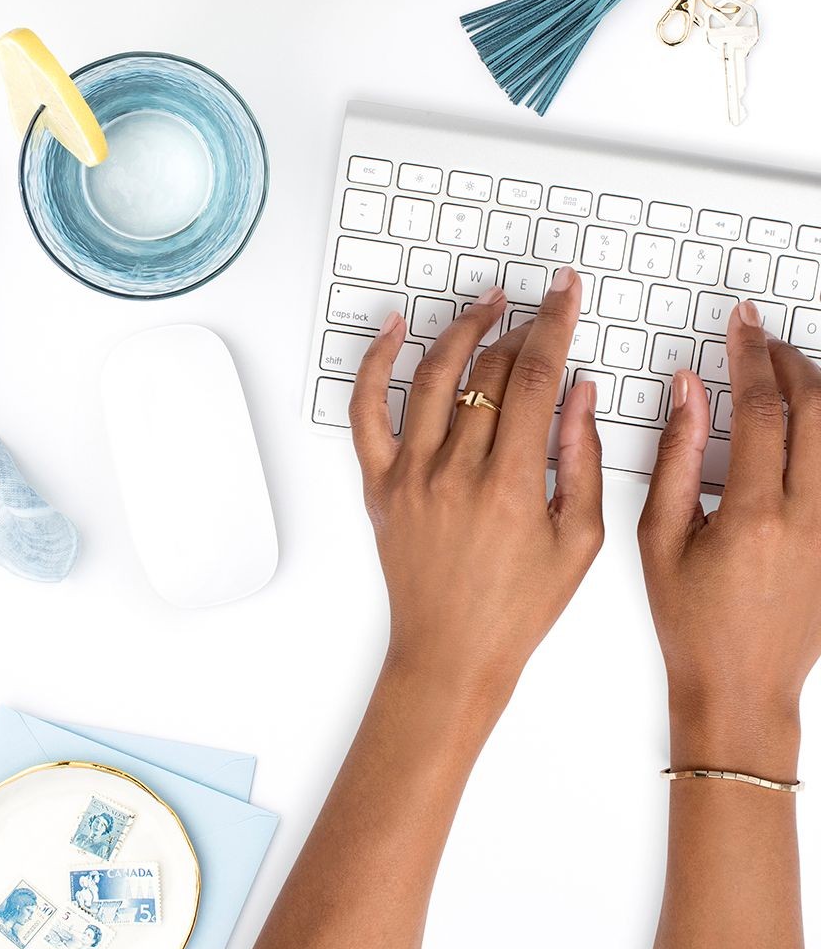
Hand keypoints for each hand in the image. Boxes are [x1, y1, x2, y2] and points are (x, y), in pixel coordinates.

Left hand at [350, 267, 602, 718]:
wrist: (451, 655)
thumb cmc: (520, 608)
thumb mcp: (578, 539)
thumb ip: (582, 458)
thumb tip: (577, 389)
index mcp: (513, 486)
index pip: (535, 378)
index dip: (553, 324)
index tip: (565, 293)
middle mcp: (457, 471)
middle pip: (489, 372)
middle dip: (519, 330)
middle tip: (537, 313)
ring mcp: (411, 473)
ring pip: (433, 376)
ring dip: (462, 330)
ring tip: (486, 305)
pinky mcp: (379, 482)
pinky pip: (366, 409)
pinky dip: (377, 362)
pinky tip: (395, 329)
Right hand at [638, 303, 820, 778]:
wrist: (740, 691)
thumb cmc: (691, 622)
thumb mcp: (659, 536)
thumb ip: (676, 455)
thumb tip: (689, 390)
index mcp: (754, 516)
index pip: (763, 410)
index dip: (752, 356)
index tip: (742, 324)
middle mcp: (808, 522)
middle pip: (818, 412)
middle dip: (792, 363)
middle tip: (765, 342)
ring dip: (818, 396)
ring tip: (787, 375)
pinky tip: (809, 429)